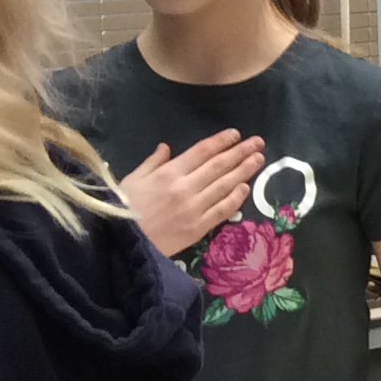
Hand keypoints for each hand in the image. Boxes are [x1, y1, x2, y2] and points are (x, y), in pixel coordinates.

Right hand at [122, 129, 263, 255]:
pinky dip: (235, 198)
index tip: (236, 134)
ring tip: (258, 160)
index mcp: (168, 173)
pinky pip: (221, 210)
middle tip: (258, 143)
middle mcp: (185, 188)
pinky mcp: (198, 229)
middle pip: (219, 166)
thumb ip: (151, 162)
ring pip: (224, 186)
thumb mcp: (131, 179)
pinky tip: (246, 188)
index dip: (221, 142)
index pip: (202, 152)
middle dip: (240, 152)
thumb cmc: (122, 209)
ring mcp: (194, 209)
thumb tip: (166, 147)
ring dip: (244, 171)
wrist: (121, 245)